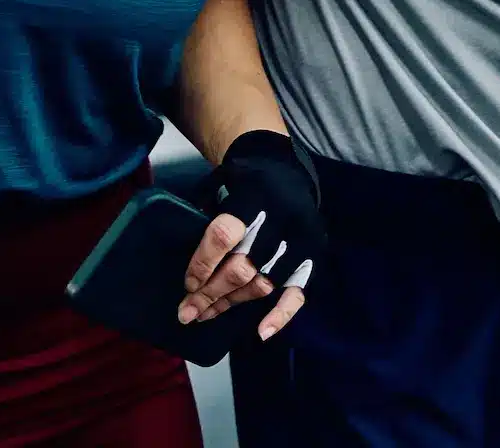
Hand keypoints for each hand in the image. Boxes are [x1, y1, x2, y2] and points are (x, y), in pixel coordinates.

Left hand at [178, 131, 323, 341]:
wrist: (285, 166)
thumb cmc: (246, 180)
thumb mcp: (223, 182)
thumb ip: (206, 216)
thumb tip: (187, 267)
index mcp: (255, 195)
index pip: (224, 236)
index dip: (203, 264)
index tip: (187, 284)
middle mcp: (280, 218)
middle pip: (241, 268)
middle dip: (210, 293)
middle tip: (187, 311)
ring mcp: (300, 239)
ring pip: (262, 285)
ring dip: (231, 303)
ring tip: (206, 314)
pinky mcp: (313, 255)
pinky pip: (298, 292)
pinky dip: (281, 315)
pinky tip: (261, 332)